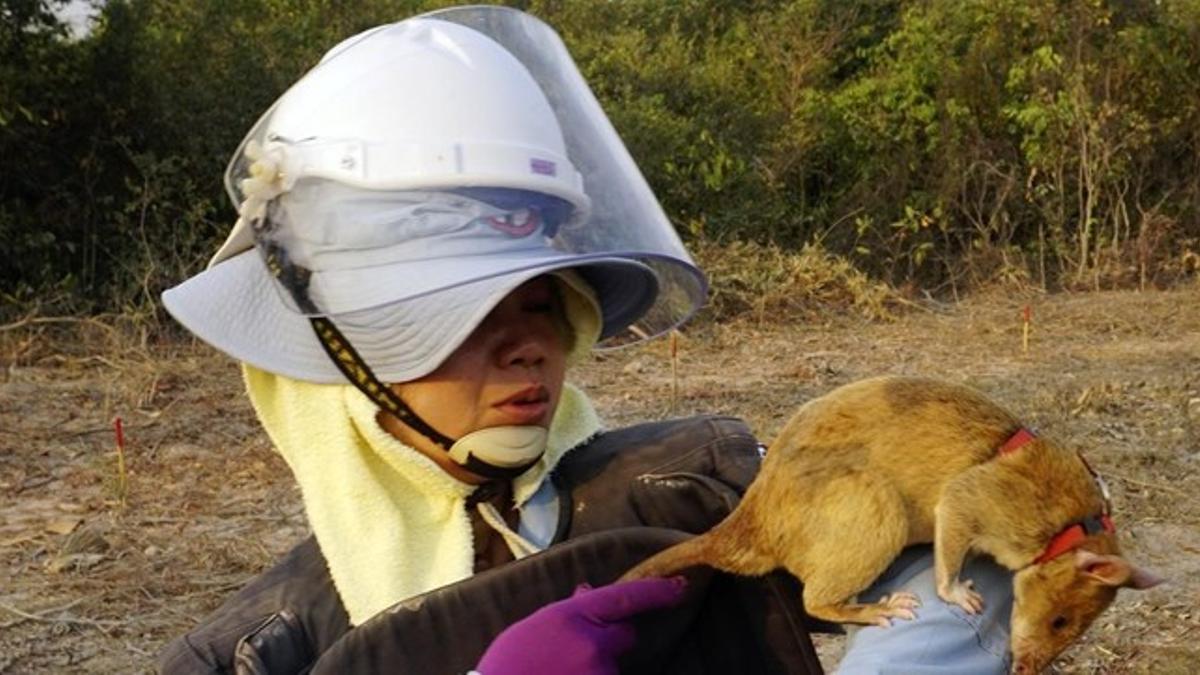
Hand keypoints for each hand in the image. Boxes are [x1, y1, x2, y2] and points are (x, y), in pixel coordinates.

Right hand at [475, 576, 687, 674]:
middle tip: (572, 655)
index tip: (681, 587)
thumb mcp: (535, 627)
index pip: (625, 597)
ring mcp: (599, 674)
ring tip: (558, 674)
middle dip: (608, 641)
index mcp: (573, 616)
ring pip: (610, 667)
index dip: (657, 592)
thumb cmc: (508, 665)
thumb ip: (567, 612)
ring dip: (594, 670)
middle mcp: (592, 644)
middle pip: (624, 635)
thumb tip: (589, 593)